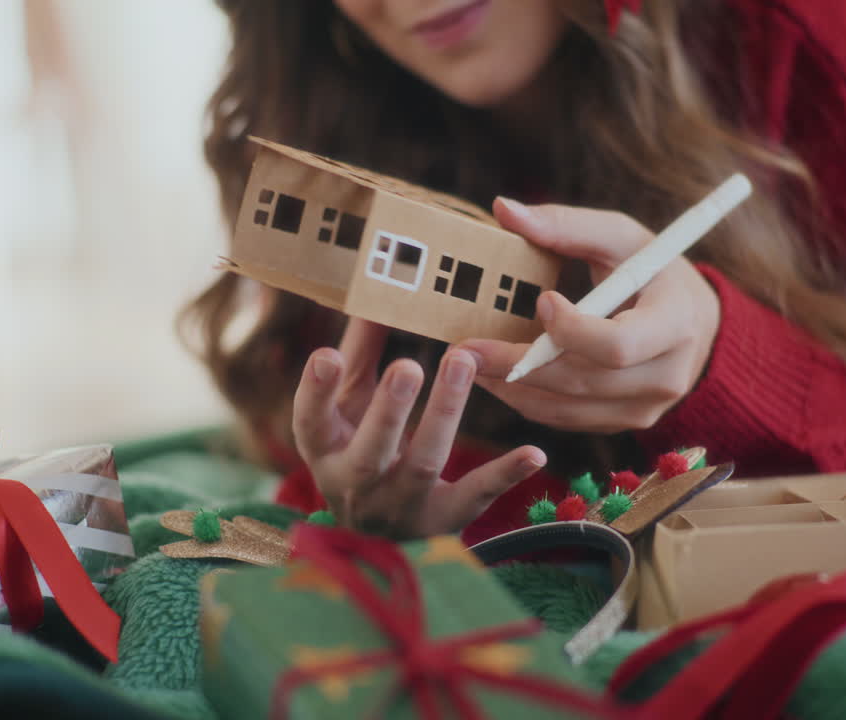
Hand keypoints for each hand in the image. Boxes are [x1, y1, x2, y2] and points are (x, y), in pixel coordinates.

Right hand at [293, 317, 545, 537]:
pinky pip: (476, 495)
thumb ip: (359, 354)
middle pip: (370, 451)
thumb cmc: (360, 447)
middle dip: (389, 409)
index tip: (326, 355)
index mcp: (327, 451)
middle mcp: (357, 484)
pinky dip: (505, 475)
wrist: (379, 531)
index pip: (312, 422)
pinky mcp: (444, 518)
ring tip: (461, 362)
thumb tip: (373, 294)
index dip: (316, 392)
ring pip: (422, 464)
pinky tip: (534, 453)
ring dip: (444, 414)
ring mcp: (401, 506)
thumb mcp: (351, 406)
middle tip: (408, 365)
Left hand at [458, 197, 720, 433]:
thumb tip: (503, 208)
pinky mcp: (625, 422)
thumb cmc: (652, 270)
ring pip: (567, 406)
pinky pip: (567, 418)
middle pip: (583, 380)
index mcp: (675, 323)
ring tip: (468, 364)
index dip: (573, 331)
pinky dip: (526, 400)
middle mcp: (667, 374)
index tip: (542, 300)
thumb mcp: (621, 237)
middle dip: (518, 364)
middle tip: (465, 349)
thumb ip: (565, 225)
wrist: (695, 324)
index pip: (619, 345)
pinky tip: (495, 377)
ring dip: (512, 387)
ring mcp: (647, 407)